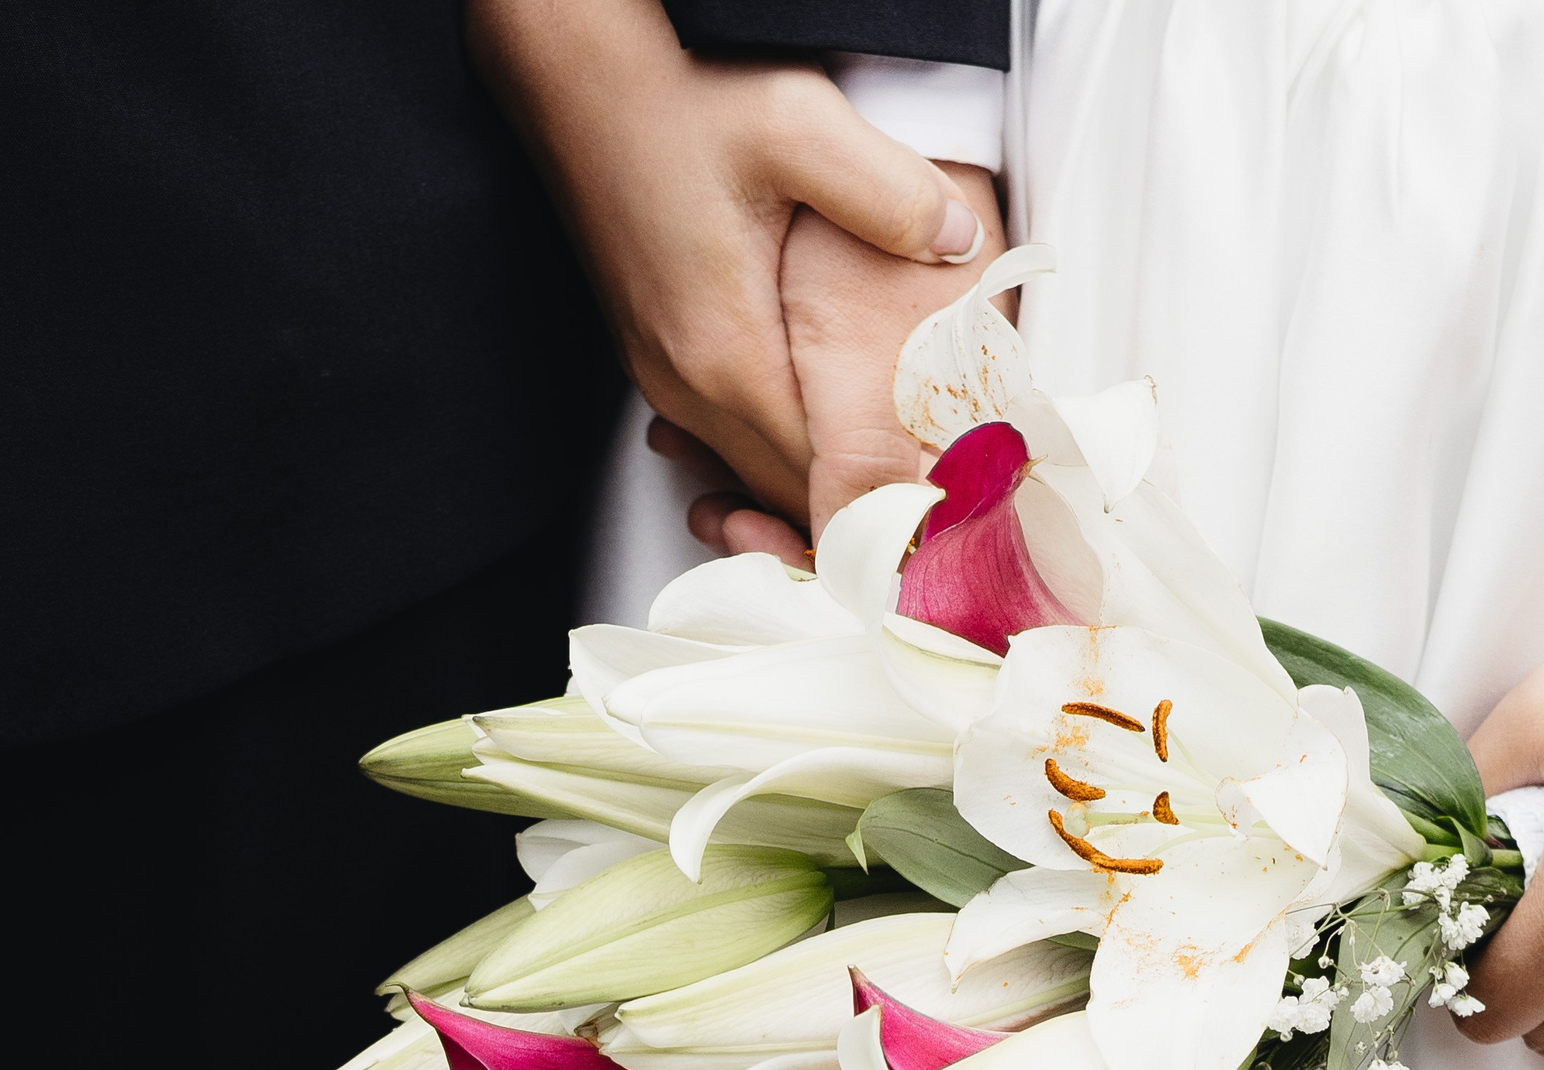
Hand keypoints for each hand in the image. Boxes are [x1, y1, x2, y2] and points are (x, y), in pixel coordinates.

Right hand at [467, 0, 986, 519]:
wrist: (583, 82)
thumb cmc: (676, 102)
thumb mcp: (800, 129)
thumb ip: (890, 194)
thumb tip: (960, 243)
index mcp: (726, 353)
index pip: (821, 479)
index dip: (888, 504)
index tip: (941, 513)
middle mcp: (687, 381)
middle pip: (788, 491)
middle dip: (861, 507)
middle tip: (934, 510)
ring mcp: (665, 373)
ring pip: (755, 469)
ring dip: (818, 479)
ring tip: (890, 476)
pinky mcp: (659, 353)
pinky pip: (729, 435)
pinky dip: (779, 447)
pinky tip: (824, 422)